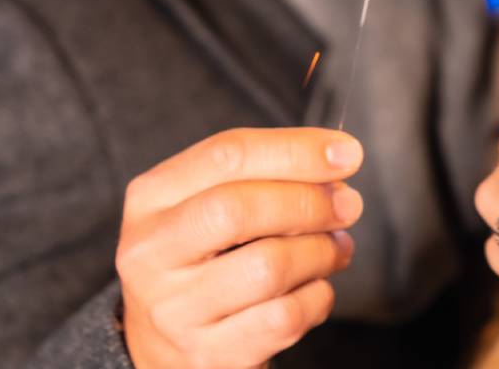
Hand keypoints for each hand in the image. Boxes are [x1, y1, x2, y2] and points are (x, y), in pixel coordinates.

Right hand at [115, 127, 363, 368]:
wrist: (165, 345)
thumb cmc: (205, 256)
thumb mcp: (212, 201)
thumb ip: (266, 173)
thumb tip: (338, 159)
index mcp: (151, 198)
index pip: (226, 155)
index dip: (296, 149)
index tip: (348, 153)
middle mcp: (150, 253)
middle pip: (240, 209)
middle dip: (310, 202)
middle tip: (348, 205)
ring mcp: (173, 310)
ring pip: (268, 268)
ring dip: (321, 252)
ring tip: (336, 248)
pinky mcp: (206, 355)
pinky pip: (284, 317)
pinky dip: (318, 297)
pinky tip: (315, 288)